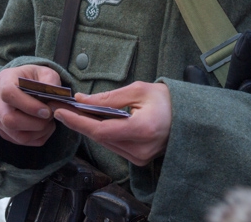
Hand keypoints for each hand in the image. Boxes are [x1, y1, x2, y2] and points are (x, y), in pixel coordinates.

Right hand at [0, 64, 61, 146]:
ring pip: (16, 135)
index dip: (29, 105)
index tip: (46, 110)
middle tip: (51, 116)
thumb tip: (53, 97)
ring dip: (39, 132)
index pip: (8, 94)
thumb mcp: (47, 73)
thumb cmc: (37, 79)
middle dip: (36, 123)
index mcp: (4, 79)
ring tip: (50, 122)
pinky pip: (20, 141)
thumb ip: (51, 81)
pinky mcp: (2, 130)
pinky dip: (37, 137)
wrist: (27, 86)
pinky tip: (45, 127)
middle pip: (9, 120)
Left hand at [51, 82, 170, 166]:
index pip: (101, 130)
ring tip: (74, 113)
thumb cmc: (167, 100)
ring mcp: (140, 158)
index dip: (78, 121)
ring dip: (89, 128)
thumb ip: (108, 98)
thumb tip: (82, 100)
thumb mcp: (138, 90)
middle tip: (62, 108)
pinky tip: (93, 122)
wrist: (189, 116)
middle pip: (100, 138)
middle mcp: (141, 149)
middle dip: (79, 123)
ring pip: (105, 143)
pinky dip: (102, 134)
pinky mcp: (139, 159)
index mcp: (142, 130)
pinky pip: (114, 146)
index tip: (60, 111)